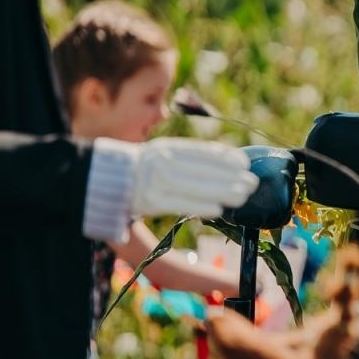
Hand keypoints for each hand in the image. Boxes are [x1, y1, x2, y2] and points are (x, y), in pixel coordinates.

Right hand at [126, 137, 258, 219]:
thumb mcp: (165, 154)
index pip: (200, 151)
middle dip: (230, 176)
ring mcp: (154, 181)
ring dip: (221, 191)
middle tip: (252, 182)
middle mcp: (161, 162)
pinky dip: (200, 206)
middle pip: (202, 169)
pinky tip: (219, 210)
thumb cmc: (144, 168)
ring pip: (194, 186)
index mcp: (167, 148)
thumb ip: (190, 157)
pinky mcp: (149, 202)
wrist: (106, 179)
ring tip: (243, 196)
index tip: (244, 163)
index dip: (224, 157)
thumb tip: (228, 161)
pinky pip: (179, 204)